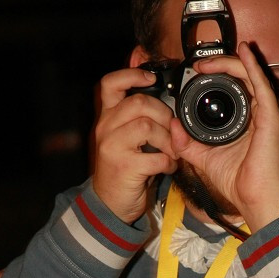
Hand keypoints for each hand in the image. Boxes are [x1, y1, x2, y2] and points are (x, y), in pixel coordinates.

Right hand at [92, 68, 179, 223]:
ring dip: (168, 140)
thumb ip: (139, 117)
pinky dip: (168, 162)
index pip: (111, 83)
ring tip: (172, 152)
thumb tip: (166, 99)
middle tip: (172, 131)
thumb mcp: (127, 138)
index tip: (151, 77)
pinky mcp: (124, 167)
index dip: (132, 74)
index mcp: (107, 117)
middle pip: (139, 103)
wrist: (109, 203)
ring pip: (148, 126)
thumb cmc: (124, 168)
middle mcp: (106, 128)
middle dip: (164, 114)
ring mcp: (113, 147)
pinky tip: (167, 167)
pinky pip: (156, 156)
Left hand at [170, 42, 278, 231]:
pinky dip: (253, 65)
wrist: (256, 199)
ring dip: (229, 63)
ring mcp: (269, 112)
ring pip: (250, 75)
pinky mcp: (273, 115)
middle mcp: (260, 113)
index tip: (195, 74)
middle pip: (241, 78)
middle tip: (198, 65)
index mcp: (247, 121)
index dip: (215, 77)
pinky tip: (244, 51)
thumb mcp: (204, 158)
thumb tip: (173, 125)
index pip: (233, 90)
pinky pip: (262, 83)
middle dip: (219, 66)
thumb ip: (187, 142)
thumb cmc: (240, 183)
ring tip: (208, 60)